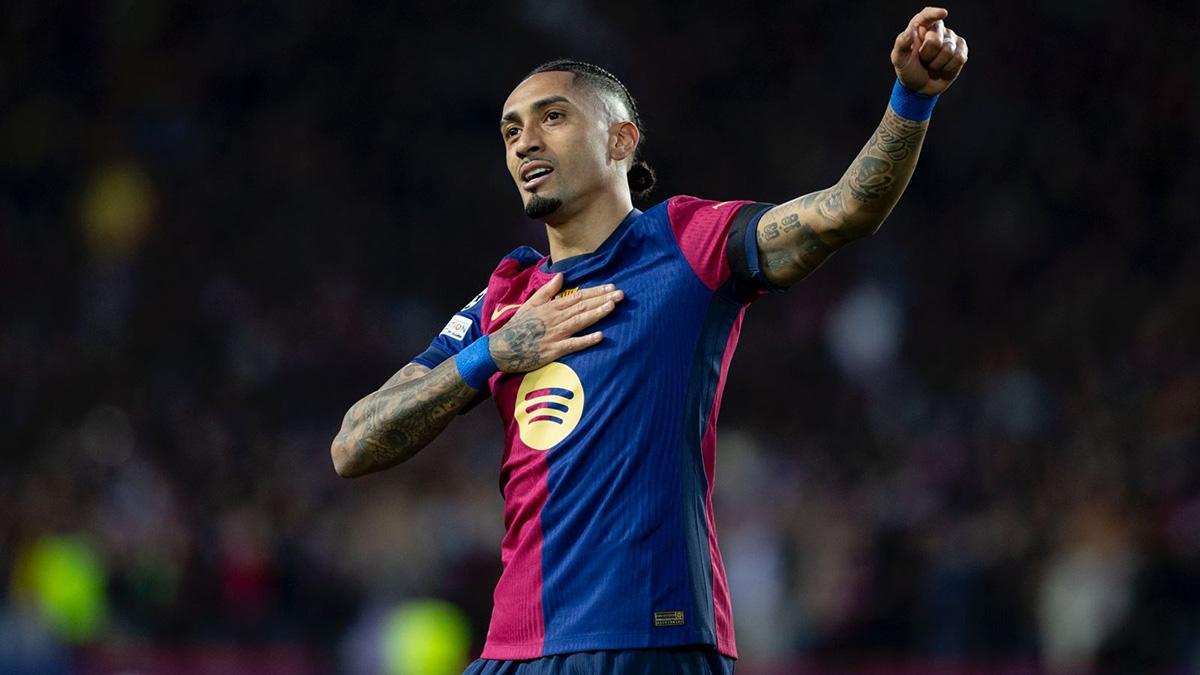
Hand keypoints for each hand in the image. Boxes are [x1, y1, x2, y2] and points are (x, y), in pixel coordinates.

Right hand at [488, 273, 623, 372]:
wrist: (502, 347)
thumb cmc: (518, 326)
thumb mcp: (531, 303)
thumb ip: (548, 289)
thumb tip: (561, 275)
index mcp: (552, 306)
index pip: (578, 296)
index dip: (596, 292)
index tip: (612, 286)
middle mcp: (556, 318)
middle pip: (583, 306)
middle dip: (603, 299)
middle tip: (621, 294)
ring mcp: (555, 334)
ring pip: (580, 321)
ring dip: (597, 314)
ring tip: (612, 307)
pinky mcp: (553, 350)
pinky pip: (572, 345)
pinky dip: (586, 340)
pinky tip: (600, 336)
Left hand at [891, 7, 968, 95]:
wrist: (920, 87)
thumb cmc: (908, 69)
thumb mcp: (899, 59)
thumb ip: (901, 44)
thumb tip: (910, 30)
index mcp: (920, 27)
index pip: (927, 15)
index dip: (934, 13)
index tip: (942, 13)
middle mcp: (937, 29)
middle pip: (936, 39)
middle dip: (927, 55)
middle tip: (923, 60)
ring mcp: (951, 39)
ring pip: (948, 50)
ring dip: (936, 64)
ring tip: (931, 65)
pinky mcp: (961, 50)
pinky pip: (959, 58)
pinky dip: (948, 67)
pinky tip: (943, 68)